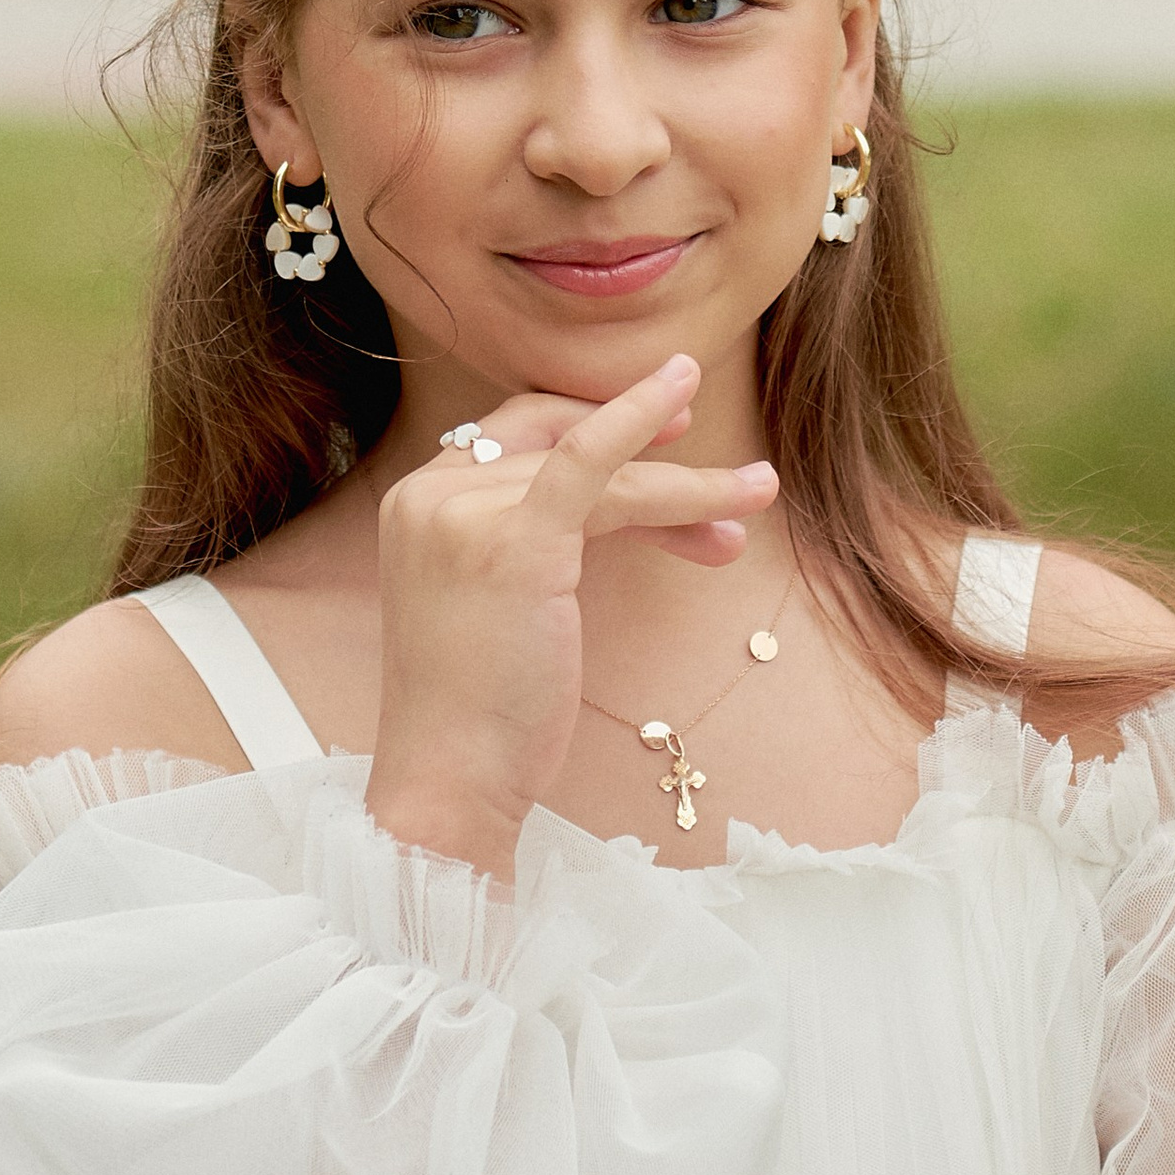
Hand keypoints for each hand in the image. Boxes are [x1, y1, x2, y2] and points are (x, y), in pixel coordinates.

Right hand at [368, 354, 777, 875]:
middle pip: (557, 444)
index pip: (513, 441)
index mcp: (417, 507)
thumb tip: (621, 511)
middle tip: (701, 439)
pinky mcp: (511, 539)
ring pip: (599, 468)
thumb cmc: (480, 717)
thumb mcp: (499, 609)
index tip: (658, 439)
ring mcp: (464, 512)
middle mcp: (429, 496)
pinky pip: (590, 459)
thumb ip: (534, 547)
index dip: (586, 427)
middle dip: (638, 439)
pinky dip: (639, 420)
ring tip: (757, 491)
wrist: (449, 778)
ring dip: (686, 480)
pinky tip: (685, 396)